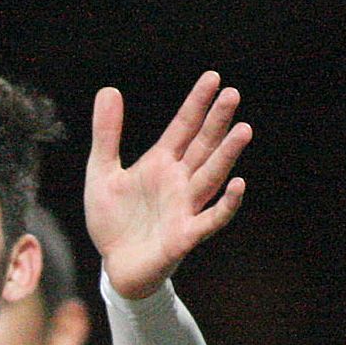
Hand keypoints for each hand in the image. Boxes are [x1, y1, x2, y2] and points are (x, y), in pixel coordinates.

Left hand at [84, 74, 251, 302]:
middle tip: (232, 94)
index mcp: (161, 163)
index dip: (197, 104)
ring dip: (227, 154)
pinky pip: (211, 218)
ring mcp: (185, 206)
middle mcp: (179, 181)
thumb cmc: (113, 220)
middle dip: (217, 122)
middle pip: (203, 146)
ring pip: (211, 176)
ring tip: (243, 130)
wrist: (114, 266)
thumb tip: (108, 89)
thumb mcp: (101, 173)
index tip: (214, 78)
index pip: (183, 127)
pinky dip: (226, 204)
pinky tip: (238, 184)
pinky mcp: (185, 235)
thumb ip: (107, 134)